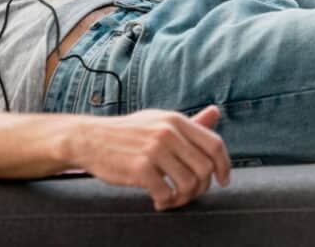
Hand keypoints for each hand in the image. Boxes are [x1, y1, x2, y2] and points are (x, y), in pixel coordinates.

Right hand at [68, 106, 230, 211]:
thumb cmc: (127, 133)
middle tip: (188, 193)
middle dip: (201, 187)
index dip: (224, 166)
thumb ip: (189, 122)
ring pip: (188, 184)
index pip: (214, 144)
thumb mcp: (158, 121)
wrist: (89, 139)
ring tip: (172, 198)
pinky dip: (166, 203)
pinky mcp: (139, 167)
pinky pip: (166, 193)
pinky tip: (158, 200)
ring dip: (184, 198)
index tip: (222, 180)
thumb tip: (216, 112)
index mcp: (175, 120)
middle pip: (205, 168)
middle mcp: (167, 132)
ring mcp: (153, 149)